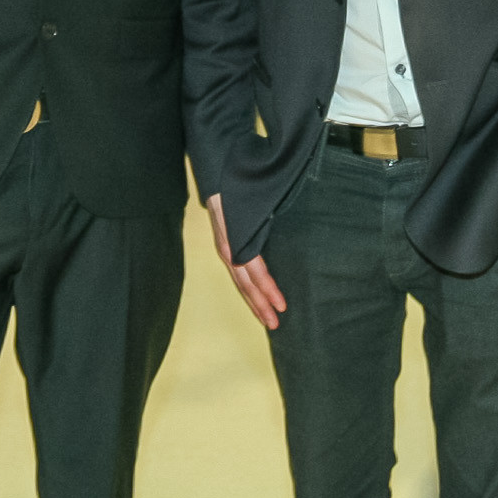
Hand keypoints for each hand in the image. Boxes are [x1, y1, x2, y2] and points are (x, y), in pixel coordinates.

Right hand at [205, 193, 285, 329]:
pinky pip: (237, 273)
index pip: (255, 271)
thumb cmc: (237, 186)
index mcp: (235, 239)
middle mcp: (228, 248)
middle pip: (245, 283)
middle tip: (276, 324)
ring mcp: (224, 248)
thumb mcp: (250, 202)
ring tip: (267, 318)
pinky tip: (255, 297)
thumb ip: (260, 220)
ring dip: (253, 301)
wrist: (214, 173)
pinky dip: (247, 289)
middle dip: (260, 304)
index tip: (282, 305)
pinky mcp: (225, 246)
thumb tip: (281, 234)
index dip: (268, 289)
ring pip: (239, 282)